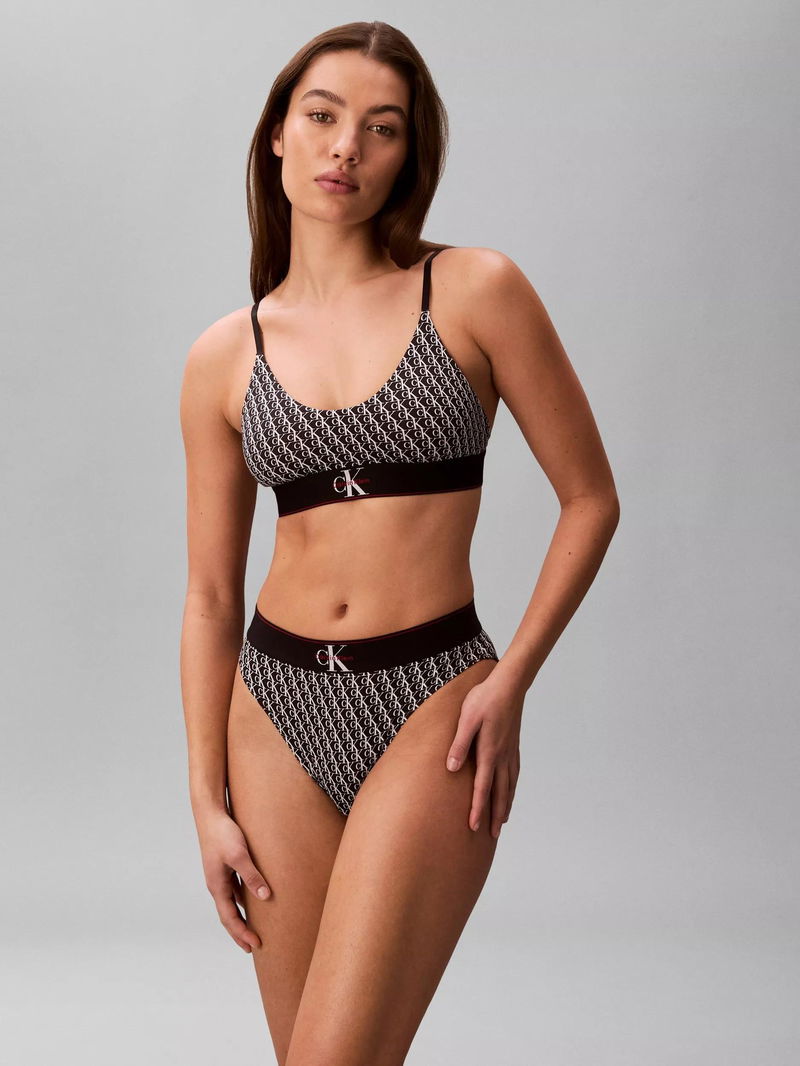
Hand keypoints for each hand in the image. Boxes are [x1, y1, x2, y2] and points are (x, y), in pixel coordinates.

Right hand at [194, 807, 271, 952]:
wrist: (210, 813)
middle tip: (253, 947)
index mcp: (217, 886)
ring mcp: (220, 876)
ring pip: (231, 903)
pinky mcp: (225, 866)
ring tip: (253, 928)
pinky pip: (235, 890)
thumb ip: (251, 876)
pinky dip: (243, 900)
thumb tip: (265, 896)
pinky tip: (254, 899)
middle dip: (240, 931)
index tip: (253, 946)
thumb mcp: (239, 855)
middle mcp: (217, 884)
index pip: (229, 918)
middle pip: (228, 915)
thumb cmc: (222, 833)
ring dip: (241, 917)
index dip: (241, 933)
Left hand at [445, 673, 523, 837]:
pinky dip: (512, 787)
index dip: (477, 809)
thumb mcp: (466, 719)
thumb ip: (459, 744)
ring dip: (506, 804)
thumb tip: (452, 768)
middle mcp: (502, 756)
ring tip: (503, 820)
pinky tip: (510, 790)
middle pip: (499, 792)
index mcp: (488, 752)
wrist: (509, 684)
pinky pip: (514, 773)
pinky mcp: (513, 744)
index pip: (482, 787)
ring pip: (509, 784)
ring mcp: (510, 751)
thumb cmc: (484, 699)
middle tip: (492, 836)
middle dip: (495, 815)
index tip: (473, 827)